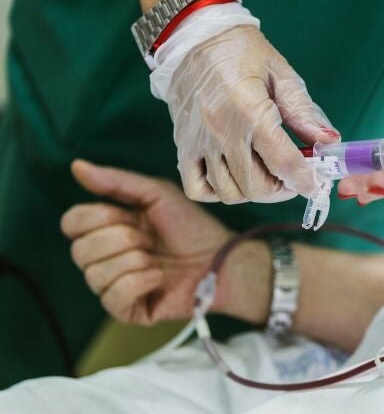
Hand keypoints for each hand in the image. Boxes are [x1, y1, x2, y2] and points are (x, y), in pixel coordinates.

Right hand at [60, 160, 271, 324]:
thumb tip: (76, 166)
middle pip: (79, 251)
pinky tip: (157, 277)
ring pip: (94, 276)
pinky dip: (138, 283)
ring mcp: (114, 286)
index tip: (129, 215)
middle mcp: (105, 258)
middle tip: (149, 240)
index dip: (97, 217)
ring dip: (134, 261)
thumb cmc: (191, 227)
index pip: (71, 223)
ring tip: (156, 260)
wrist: (220, 259)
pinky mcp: (128, 310)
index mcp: (107, 228)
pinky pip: (112, 298)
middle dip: (121, 239)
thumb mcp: (157, 194)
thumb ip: (116, 181)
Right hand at [157, 15, 339, 203]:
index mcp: (250, 110)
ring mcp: (199, 141)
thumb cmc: (242, 52)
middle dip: (282, 188)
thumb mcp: (281, 74)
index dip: (306, 180)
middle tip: (292, 176)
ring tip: (266, 174)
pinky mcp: (183, 145)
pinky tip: (234, 176)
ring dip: (253, 191)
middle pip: (256, 186)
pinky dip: (218, 192)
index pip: (283, 162)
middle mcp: (221, 131)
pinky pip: (198, 188)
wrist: (194, 36)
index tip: (317, 184)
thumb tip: (330, 142)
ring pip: (229, 193)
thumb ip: (304, 112)